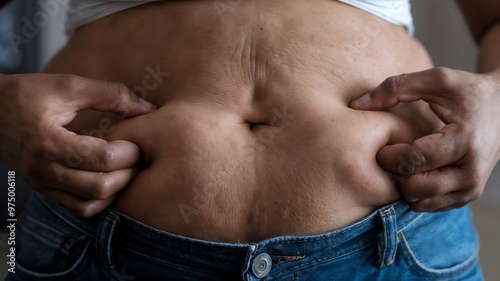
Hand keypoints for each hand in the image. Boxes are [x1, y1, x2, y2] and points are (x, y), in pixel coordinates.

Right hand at [0, 73, 155, 215]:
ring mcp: (43, 184)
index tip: (134, 141)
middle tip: (134, 156)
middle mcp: (44, 169)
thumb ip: (111, 94)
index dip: (128, 152)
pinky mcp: (44, 190)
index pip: (102, 159)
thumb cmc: (28, 94)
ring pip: (91, 206)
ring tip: (122, 168)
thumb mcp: (69, 86)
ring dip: (116, 190)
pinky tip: (107, 177)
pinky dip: (100, 199)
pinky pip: (79, 208)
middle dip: (127, 172)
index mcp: (49, 141)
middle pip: (100, 187)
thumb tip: (148, 108)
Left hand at [350, 67, 499, 211]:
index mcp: (464, 141)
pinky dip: (416, 191)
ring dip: (404, 184)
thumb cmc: (468, 92)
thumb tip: (356, 105)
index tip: (384, 144)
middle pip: (415, 188)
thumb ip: (395, 87)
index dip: (390, 155)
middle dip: (396, 173)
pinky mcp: (465, 198)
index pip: (415, 161)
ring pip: (419, 203)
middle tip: (393, 154)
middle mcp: (471, 173)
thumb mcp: (436, 80)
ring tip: (406, 161)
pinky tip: (418, 170)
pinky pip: (427, 206)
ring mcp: (470, 189)